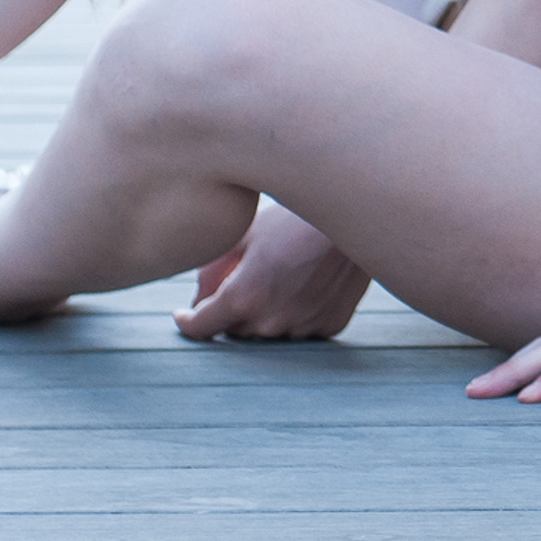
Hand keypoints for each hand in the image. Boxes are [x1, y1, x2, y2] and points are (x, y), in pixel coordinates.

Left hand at [174, 201, 371, 342]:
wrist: (355, 211)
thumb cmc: (297, 215)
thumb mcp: (247, 233)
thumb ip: (214, 269)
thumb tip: (199, 294)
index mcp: (244, 297)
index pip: (201, 327)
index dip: (188, 322)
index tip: (185, 316)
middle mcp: (271, 320)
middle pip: (237, 329)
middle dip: (233, 309)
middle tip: (244, 277)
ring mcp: (303, 326)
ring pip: (271, 328)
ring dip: (268, 311)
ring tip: (284, 273)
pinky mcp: (331, 324)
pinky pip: (304, 326)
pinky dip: (300, 310)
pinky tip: (309, 281)